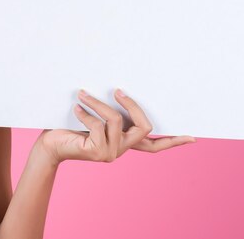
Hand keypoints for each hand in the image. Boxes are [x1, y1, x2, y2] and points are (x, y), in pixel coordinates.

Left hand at [35, 89, 195, 165]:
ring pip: (116, 120)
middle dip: (132, 105)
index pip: (154, 146)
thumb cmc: (70, 127)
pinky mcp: (98, 152)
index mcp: (125, 143)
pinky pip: (98, 124)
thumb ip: (111, 113)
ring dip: (97, 103)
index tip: (193, 137)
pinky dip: (85, 112)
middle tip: (117, 90)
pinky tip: (75, 108)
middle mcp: (121, 150)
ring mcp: (111, 153)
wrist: (50, 146)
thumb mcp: (96, 118)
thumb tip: (121, 89)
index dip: (174, 141)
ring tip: (82, 94)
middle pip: (145, 127)